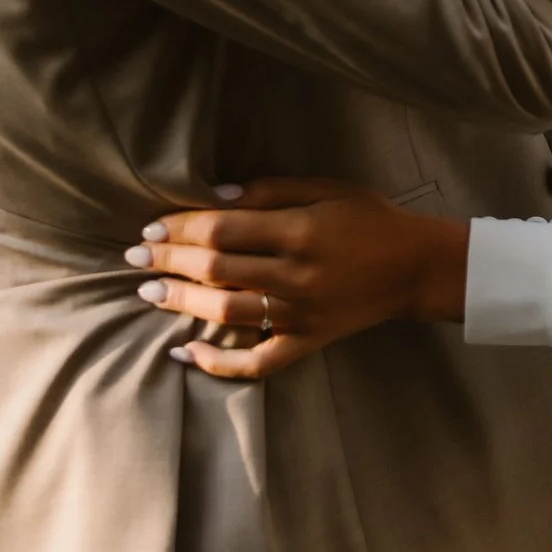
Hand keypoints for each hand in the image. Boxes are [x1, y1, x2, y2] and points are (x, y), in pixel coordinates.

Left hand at [129, 177, 466, 379]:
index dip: (181, 228)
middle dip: (170, 261)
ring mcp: (301, 314)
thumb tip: (218, 196)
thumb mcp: (329, 188)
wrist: (417, 267)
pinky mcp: (307, 341)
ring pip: (227, 312)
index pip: (225, 230)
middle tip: (135, 257)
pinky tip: (185, 352)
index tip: (151, 228)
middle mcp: (297, 275)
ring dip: (181, 301)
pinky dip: (218, 362)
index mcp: (301, 231)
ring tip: (149, 291)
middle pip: (217, 269)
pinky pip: (257, 362)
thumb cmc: (372, 219)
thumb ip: (273, 189)